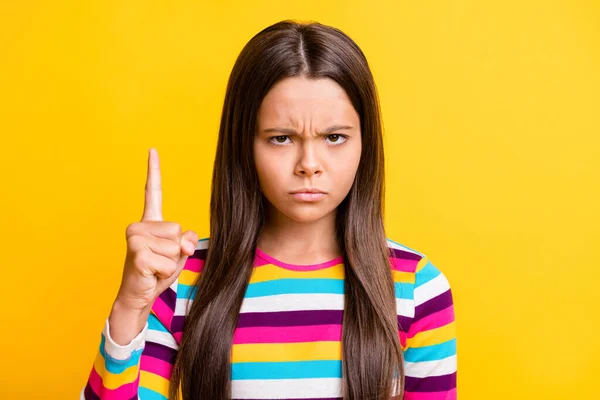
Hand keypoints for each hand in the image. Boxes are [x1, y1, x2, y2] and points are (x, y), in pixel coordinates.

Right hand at [109, 148, 197, 343]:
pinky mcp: (137, 254)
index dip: (153, 170)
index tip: (152, 150)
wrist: (138, 296)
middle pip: (178, 230)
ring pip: (175, 247)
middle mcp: (139, 225)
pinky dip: (166, 272)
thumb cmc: (157, 272)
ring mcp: (136, 238)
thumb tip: (185, 242)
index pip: (153, 192)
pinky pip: (169, 262)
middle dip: (176, 251)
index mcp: (150, 221)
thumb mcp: (179, 254)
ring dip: (171, 263)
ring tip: (154, 267)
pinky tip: (150, 274)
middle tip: (159, 261)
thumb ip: (187, 241)